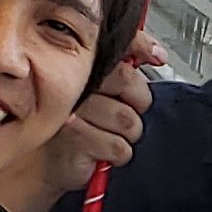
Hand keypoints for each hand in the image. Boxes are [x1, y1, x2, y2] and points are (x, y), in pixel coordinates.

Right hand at [46, 32, 163, 186]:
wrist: (53, 164)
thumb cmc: (83, 128)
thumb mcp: (108, 94)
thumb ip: (129, 71)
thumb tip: (158, 55)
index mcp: (84, 68)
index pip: (120, 48)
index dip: (144, 47)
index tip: (157, 57)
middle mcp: (76, 83)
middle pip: (127, 79)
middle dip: (138, 104)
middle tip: (125, 115)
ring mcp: (72, 110)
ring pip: (127, 119)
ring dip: (127, 135)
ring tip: (109, 135)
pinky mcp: (74, 138)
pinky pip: (118, 146)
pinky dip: (118, 155)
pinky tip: (101, 152)